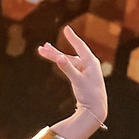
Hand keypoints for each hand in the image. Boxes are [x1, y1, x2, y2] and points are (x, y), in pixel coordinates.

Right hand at [37, 24, 108, 138]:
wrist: (96, 109)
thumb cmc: (90, 94)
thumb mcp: (77, 80)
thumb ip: (67, 68)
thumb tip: (58, 57)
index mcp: (91, 62)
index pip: (80, 45)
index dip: (72, 37)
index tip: (66, 28)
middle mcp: (88, 64)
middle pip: (69, 54)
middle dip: (55, 51)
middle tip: (42, 47)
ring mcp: (85, 70)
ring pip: (67, 61)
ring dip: (55, 57)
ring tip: (42, 51)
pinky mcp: (81, 77)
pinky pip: (69, 67)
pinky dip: (62, 63)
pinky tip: (56, 59)